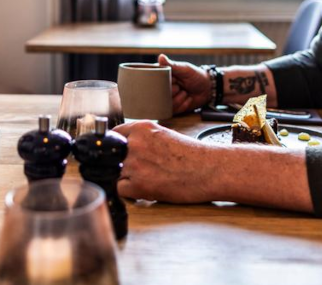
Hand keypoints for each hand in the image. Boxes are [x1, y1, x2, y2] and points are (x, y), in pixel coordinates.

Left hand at [114, 120, 313, 211]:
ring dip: (127, 179)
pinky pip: (120, 189)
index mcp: (141, 128)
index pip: (112, 135)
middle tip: (138, 171)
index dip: (114, 147)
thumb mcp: (164, 135)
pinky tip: (145, 190)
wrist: (210, 169)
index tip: (118, 154)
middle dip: (120, 164)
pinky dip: (130, 193)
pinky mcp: (139, 184)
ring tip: (148, 180)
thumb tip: (126, 148)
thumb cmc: (193, 154)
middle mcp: (135, 143)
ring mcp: (135, 164)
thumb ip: (142, 139)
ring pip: (115, 173)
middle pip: (111, 156)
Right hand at [158, 54, 212, 113]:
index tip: (175, 79)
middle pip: (160, 93)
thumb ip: (171, 65)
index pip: (155, 80)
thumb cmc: (195, 75)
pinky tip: (188, 98)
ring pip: (167, 103)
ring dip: (179, 98)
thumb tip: (161, 57)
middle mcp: (162, 88)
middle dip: (173, 90)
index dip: (166, 81)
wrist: (207, 88)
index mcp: (162, 76)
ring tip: (185, 92)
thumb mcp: (184, 68)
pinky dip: (183, 105)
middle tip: (181, 86)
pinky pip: (173, 111)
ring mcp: (167, 99)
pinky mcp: (173, 108)